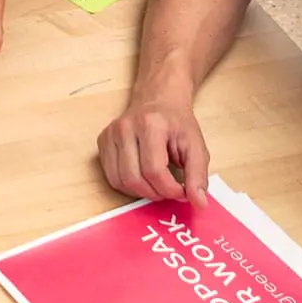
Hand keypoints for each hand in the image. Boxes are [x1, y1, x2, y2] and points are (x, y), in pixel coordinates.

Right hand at [97, 68, 210, 202]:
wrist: (158, 99)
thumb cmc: (176, 123)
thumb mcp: (196, 146)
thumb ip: (198, 176)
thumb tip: (199, 203)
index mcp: (150, 125)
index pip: (154, 171)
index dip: (170, 190)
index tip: (183, 192)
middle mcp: (125, 128)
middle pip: (135, 179)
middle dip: (156, 193)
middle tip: (170, 190)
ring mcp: (110, 134)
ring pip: (120, 181)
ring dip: (141, 192)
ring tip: (157, 185)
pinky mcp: (102, 141)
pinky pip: (112, 177)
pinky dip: (128, 186)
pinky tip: (143, 178)